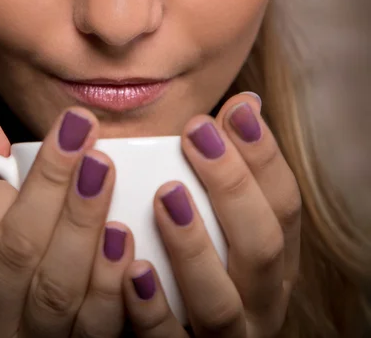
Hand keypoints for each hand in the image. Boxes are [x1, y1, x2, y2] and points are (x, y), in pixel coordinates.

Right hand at [0, 108, 134, 337]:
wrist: (27, 326)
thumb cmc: (1, 260)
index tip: (20, 153)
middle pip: (19, 250)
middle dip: (53, 184)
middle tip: (82, 133)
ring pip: (58, 286)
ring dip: (83, 222)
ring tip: (103, 168)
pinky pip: (96, 324)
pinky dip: (111, 280)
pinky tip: (124, 235)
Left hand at [121, 92, 300, 337]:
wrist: (174, 326)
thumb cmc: (196, 257)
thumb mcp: (217, 214)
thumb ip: (225, 166)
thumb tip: (246, 101)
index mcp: (272, 257)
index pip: (284, 203)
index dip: (264, 155)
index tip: (236, 109)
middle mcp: (259, 298)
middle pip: (261, 245)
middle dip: (233, 185)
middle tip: (198, 134)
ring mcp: (225, 334)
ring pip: (219, 300)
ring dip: (193, 245)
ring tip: (166, 194)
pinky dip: (153, 309)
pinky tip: (132, 270)